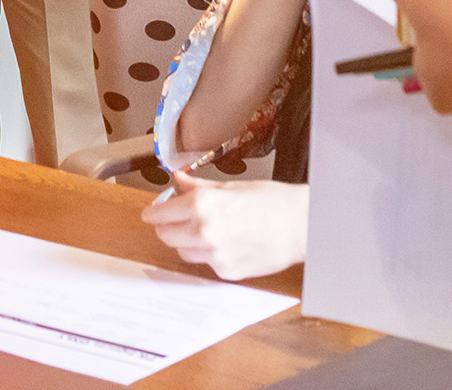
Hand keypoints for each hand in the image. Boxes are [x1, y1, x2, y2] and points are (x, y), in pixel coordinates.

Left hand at [140, 174, 307, 280]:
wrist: (300, 226)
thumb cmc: (271, 202)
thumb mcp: (230, 186)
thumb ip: (197, 186)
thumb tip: (177, 180)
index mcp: (202, 204)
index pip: (160, 214)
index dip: (153, 213)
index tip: (151, 213)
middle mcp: (203, 231)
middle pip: (166, 236)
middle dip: (168, 226)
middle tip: (175, 220)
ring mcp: (214, 255)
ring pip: (183, 252)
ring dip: (185, 241)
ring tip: (204, 230)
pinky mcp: (226, 271)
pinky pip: (205, 263)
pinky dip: (208, 254)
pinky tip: (224, 242)